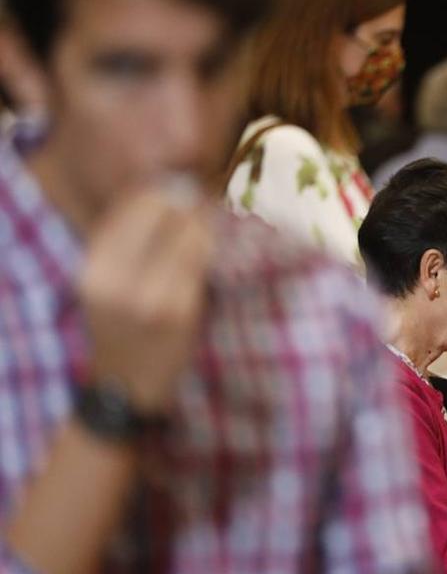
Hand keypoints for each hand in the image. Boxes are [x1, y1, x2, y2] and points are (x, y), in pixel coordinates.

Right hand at [79, 185, 213, 413]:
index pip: (134, 204)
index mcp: (95, 266)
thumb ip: (133, 242)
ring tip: (219, 220)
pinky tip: (224, 247)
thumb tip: (176, 189)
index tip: (187, 185)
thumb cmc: (125, 328)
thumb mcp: (109, 283)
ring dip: (209, 222)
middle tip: (210, 196)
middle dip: (191, 201)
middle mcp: (115, 278)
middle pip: (165, 213)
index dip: (165, 189)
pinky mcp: (180, 311)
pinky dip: (217, 249)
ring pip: (191, 236)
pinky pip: (205, 264)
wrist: (125, 387)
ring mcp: (148, 296)